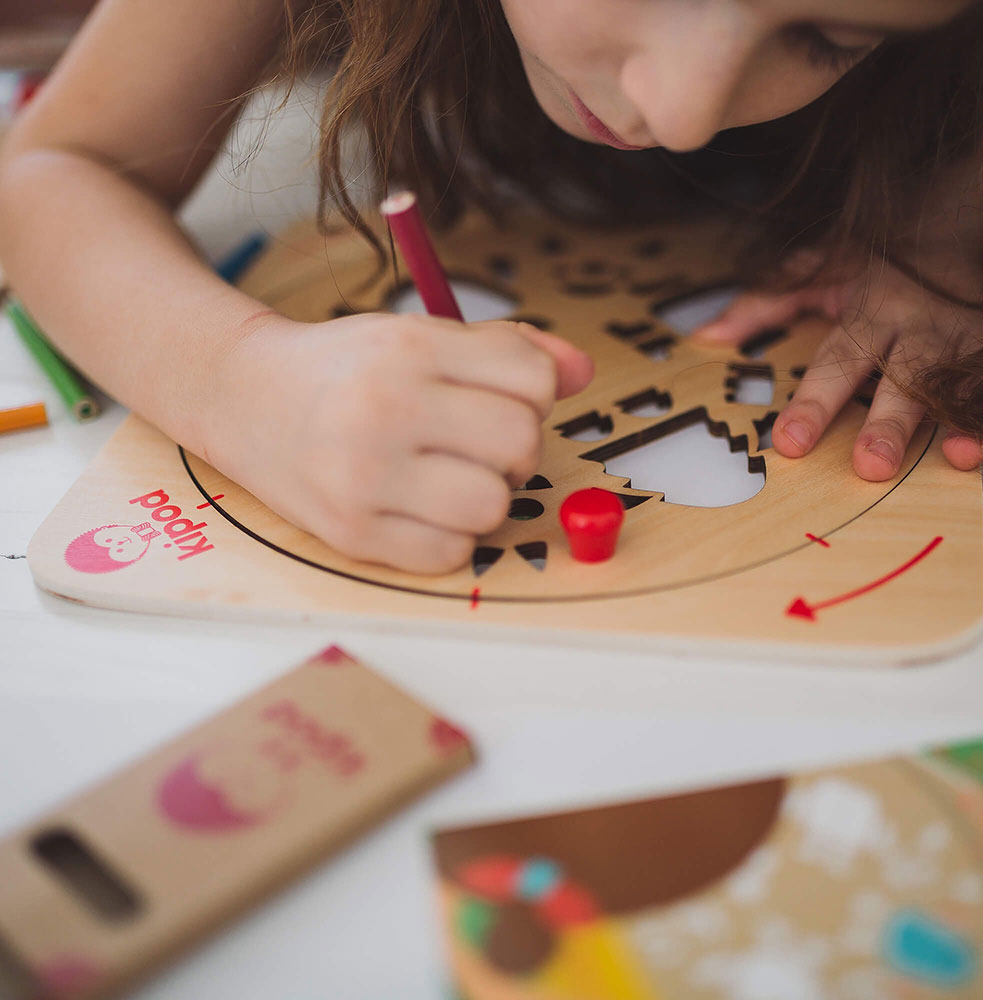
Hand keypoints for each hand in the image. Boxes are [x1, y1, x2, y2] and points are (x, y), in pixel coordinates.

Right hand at [207, 312, 593, 573]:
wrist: (247, 398)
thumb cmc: (349, 368)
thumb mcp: (423, 336)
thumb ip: (509, 349)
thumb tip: (585, 372)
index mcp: (411, 347)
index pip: (534, 379)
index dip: (532, 394)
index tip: (496, 398)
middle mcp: (386, 407)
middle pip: (522, 444)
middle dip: (515, 448)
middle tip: (475, 443)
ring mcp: (364, 476)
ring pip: (494, 505)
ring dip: (486, 496)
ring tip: (448, 478)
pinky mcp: (351, 533)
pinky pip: (451, 553)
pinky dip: (449, 536)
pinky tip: (418, 509)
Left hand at [691, 261, 982, 478]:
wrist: (963, 215)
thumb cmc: (882, 256)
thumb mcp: (819, 268)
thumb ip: (764, 302)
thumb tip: (706, 335)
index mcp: (871, 310)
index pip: (836, 363)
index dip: (814, 403)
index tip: (790, 442)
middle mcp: (918, 327)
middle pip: (900, 378)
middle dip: (887, 422)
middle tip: (870, 465)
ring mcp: (963, 337)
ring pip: (957, 381)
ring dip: (954, 419)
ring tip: (952, 457)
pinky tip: (982, 443)